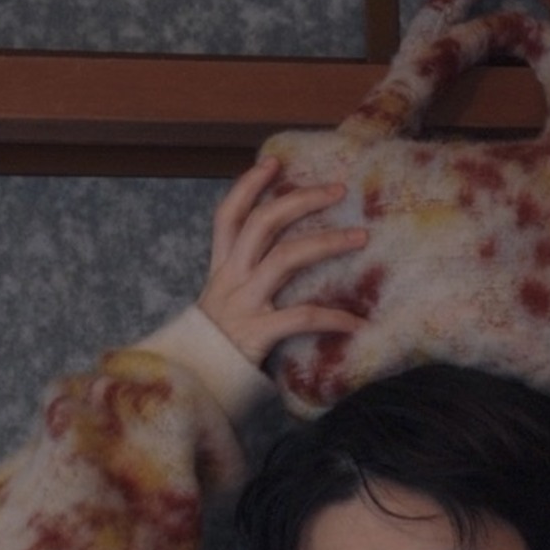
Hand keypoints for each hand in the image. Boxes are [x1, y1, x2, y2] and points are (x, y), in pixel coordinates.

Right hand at [197, 159, 368, 369]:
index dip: (249, 185)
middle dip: (301, 200)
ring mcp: (244, 304)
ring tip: (359, 237)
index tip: (274, 162)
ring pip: (286, 258)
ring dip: (326, 242)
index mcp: (220, 270)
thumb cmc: (214, 348)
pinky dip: (334, 318)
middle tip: (337, 189)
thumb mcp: (220, 306)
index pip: (229, 216)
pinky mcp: (258, 332)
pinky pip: (302, 317)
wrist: (191, 386)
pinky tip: (358, 323)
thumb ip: (241, 282)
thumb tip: (273, 264)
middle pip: (263, 224)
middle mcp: (230, 279)